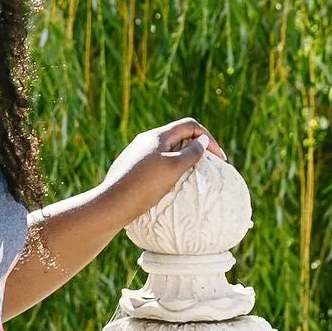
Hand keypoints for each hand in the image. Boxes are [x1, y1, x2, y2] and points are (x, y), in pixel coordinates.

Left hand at [101, 119, 224, 229]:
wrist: (112, 204)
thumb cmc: (145, 186)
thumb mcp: (174, 168)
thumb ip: (191, 153)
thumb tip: (202, 140)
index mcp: (157, 136)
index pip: (190, 126)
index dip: (208, 139)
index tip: (219, 159)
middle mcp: (146, 141)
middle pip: (179, 137)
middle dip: (196, 149)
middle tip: (208, 168)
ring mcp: (137, 155)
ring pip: (167, 152)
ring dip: (183, 161)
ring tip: (192, 179)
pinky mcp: (132, 169)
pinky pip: (157, 164)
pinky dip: (170, 170)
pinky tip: (171, 187)